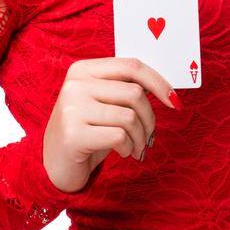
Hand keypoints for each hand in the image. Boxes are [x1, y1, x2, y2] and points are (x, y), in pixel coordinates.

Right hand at [44, 57, 179, 192]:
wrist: (55, 163)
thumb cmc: (88, 130)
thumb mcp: (104, 104)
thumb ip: (125, 89)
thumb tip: (165, 88)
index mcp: (83, 70)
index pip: (131, 66)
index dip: (158, 83)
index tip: (174, 102)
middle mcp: (75, 85)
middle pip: (135, 93)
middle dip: (150, 119)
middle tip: (148, 136)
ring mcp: (72, 109)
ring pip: (130, 117)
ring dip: (140, 137)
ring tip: (136, 147)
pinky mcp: (73, 134)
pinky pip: (119, 136)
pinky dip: (129, 147)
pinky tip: (123, 152)